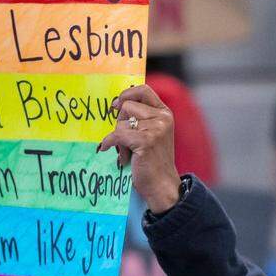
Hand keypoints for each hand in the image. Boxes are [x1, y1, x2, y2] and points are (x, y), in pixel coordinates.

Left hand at [97, 84, 180, 213]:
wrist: (162, 185)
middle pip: (127, 105)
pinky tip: (113, 152)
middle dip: (120, 122)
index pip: (143, 90)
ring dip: (118, 138)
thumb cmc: (152, 161)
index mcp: (165, 113)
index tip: (117, 105)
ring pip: (121, 122)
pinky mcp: (146, 140)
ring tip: (128, 152)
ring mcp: (156, 129)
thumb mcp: (151, 134)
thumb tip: (116, 104)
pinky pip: (117, 135)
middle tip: (124, 139)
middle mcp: (163, 118)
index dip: (126, 95)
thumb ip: (141, 118)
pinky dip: (110, 143)